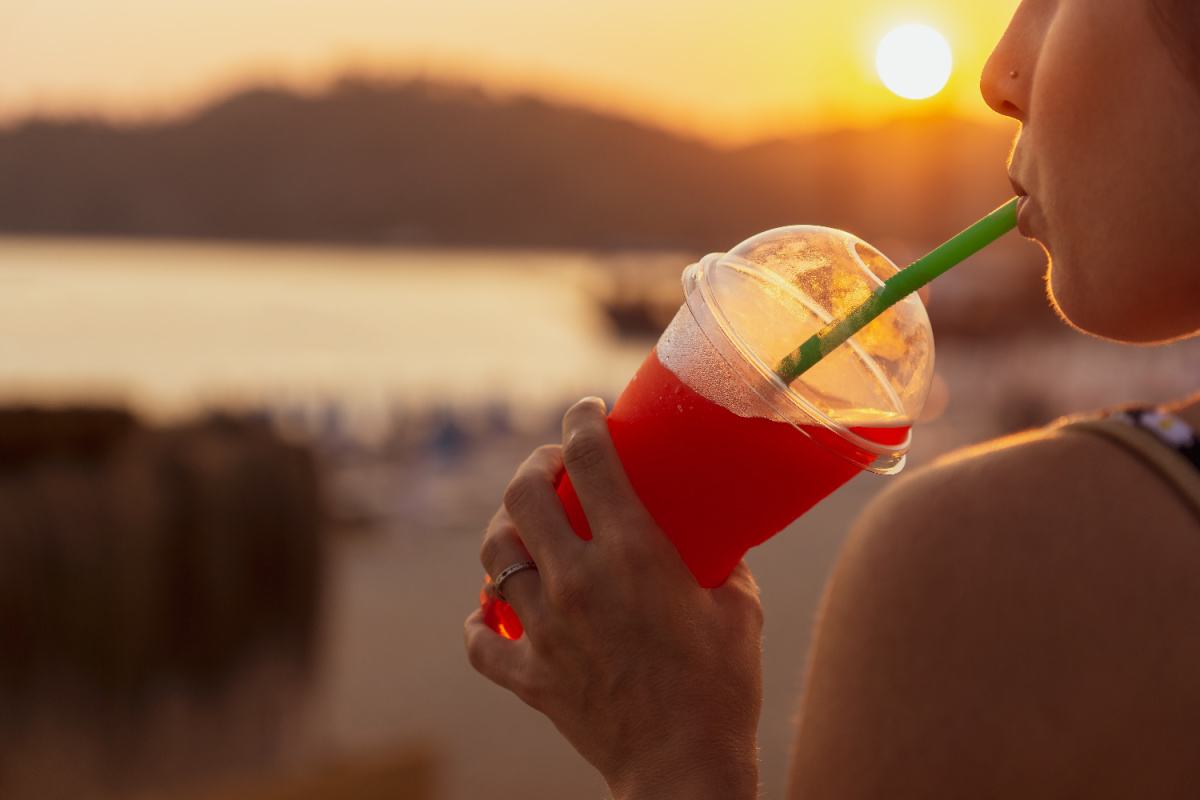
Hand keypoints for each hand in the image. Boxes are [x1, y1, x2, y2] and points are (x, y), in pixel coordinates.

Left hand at [464, 397, 763, 799]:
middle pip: (523, 493)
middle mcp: (578, 580)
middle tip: (554, 467)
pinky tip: (493, 610)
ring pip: (495, 554)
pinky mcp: (531, 675)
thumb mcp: (740, 609)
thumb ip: (723, 563)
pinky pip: (481, 638)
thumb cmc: (723, 689)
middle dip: (535, 465)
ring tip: (525, 527)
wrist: (685, 771)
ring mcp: (546, 628)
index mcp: (632, 553)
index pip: (589, 457)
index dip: (582, 420)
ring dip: (506, 529)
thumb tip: (715, 540)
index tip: (586, 410)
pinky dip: (482, 619)